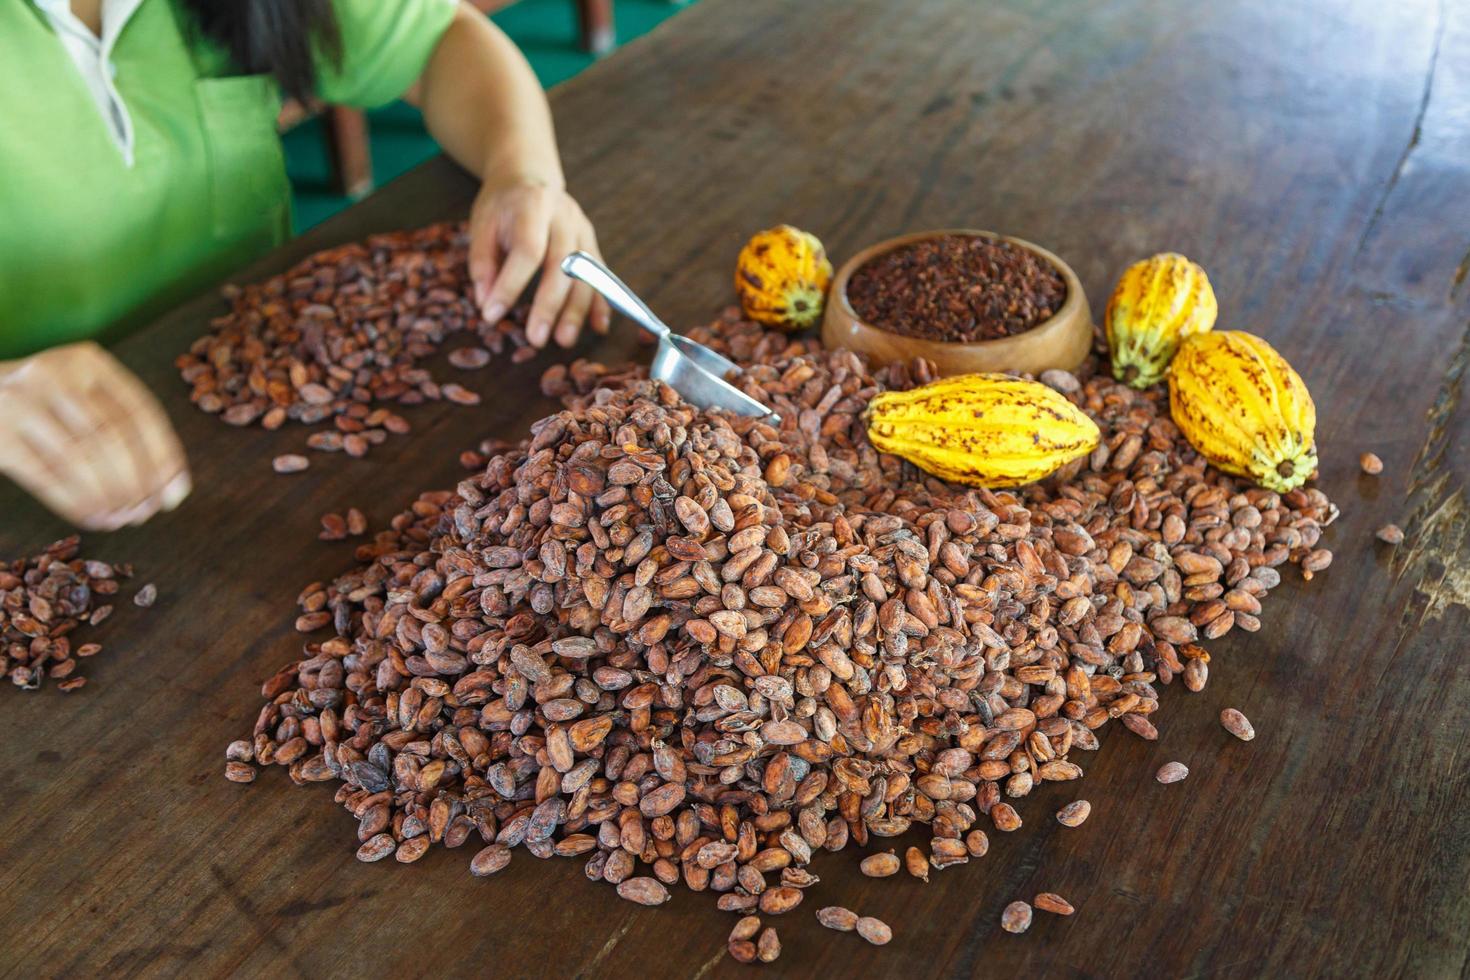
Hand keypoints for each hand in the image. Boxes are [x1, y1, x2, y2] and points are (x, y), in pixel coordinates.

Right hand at [0, 342, 190, 530]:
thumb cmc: (44, 403)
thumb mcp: (83, 395)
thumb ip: (124, 428)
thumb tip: (172, 489)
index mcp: (89, 361)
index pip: (141, 412)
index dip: (163, 457)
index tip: (176, 493)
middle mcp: (55, 373)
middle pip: (112, 436)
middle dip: (137, 483)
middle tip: (146, 513)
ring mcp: (20, 401)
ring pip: (80, 459)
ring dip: (108, 498)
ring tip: (121, 519)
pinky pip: (46, 476)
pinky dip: (76, 503)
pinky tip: (93, 519)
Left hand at [467, 179, 610, 347]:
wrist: (528, 177)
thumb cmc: (502, 205)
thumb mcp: (481, 225)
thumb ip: (482, 263)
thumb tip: (487, 305)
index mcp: (533, 205)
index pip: (527, 250)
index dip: (511, 285)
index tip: (492, 315)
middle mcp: (565, 216)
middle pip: (563, 265)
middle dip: (550, 306)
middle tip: (536, 339)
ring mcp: (584, 230)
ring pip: (587, 275)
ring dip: (577, 311)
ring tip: (563, 341)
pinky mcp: (593, 244)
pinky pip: (601, 277)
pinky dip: (601, 303)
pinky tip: (598, 327)